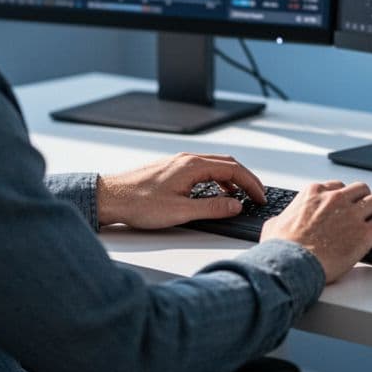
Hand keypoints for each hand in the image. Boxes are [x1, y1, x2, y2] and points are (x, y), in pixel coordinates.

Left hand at [96, 152, 266, 228]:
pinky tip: (215, 195)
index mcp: (192, 166)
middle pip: (227, 164)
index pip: (233, 169)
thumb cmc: (138, 203)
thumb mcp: (180, 211)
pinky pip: (203, 171)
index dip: (252, 183)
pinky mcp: (172, 170)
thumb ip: (212, 208)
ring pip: (215, 167)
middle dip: (246, 180)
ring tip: (239, 198)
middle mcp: (187, 160)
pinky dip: (216, 182)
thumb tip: (235, 206)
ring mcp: (179, 163)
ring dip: (231, 181)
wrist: (110, 198)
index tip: (261, 196)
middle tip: (257, 196)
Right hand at [261, 181, 371, 283]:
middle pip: (361, 189)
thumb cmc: (281, 248)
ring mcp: (351, 214)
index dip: (345, 197)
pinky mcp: (364, 233)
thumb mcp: (273, 225)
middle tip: (369, 210)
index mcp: (314, 193)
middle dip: (366, 199)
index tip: (348, 205)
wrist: (291, 263)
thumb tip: (279, 223)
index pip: (337, 187)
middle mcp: (335, 199)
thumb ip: (282, 219)